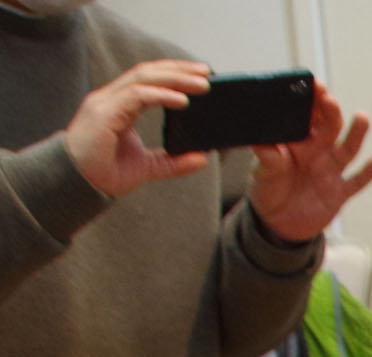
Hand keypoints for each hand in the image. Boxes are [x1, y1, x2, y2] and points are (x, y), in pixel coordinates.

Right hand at [62, 59, 211, 197]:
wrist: (77, 185)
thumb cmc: (105, 173)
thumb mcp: (148, 167)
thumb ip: (173, 162)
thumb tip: (203, 158)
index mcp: (120, 105)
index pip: (147, 79)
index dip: (173, 73)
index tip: (200, 75)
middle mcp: (111, 98)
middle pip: (147, 72)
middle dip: (178, 69)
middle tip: (207, 72)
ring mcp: (105, 103)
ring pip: (142, 78)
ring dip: (174, 78)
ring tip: (202, 85)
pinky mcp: (103, 113)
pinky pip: (135, 96)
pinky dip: (160, 95)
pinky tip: (181, 100)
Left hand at [246, 82, 371, 244]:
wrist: (280, 224)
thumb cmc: (270, 191)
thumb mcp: (263, 174)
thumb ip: (268, 159)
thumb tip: (263, 143)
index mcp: (298, 142)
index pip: (307, 116)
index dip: (311, 101)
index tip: (314, 86)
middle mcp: (318, 152)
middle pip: (329, 127)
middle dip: (330, 112)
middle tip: (330, 100)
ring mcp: (331, 171)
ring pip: (347, 149)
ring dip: (356, 134)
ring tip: (362, 118)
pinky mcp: (340, 192)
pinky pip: (357, 181)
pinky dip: (368, 172)